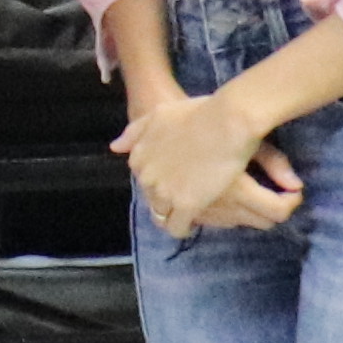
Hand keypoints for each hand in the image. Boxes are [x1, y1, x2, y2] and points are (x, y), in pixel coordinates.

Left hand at [120, 86, 305, 236]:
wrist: (226, 122)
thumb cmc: (198, 113)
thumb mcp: (159, 114)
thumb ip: (136, 132)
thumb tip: (115, 148)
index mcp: (138, 155)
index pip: (143, 178)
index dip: (160, 180)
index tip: (175, 180)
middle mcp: (146, 175)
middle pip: (151, 196)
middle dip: (165, 198)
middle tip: (187, 195)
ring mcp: (164, 191)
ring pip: (161, 215)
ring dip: (172, 214)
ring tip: (189, 212)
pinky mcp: (186, 204)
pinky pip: (176, 227)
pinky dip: (181, 229)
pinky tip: (191, 226)